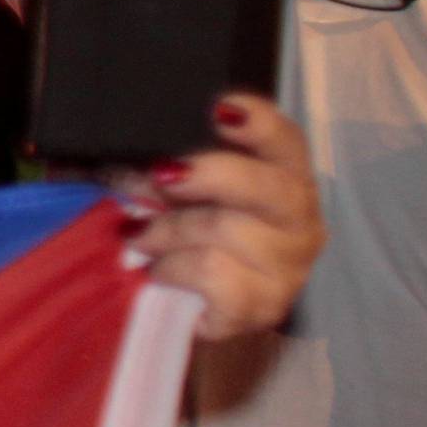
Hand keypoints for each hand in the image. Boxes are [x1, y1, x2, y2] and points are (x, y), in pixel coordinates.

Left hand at [115, 94, 325, 341]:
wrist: (202, 317)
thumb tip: (125, 164)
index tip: (221, 109)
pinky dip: (173, 268)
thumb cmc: (196, 243)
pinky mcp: (262, 307)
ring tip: (140, 238)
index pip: (287, 142)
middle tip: (159, 175)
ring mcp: (287, 269)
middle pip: (263, 186)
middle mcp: (300, 222)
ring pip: (224, 231)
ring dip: (167, 231)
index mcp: (286, 181)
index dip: (259, 123)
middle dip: (206, 175)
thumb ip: (172, 174)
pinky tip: (157, 270)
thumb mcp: (185, 199)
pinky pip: (212, 276)